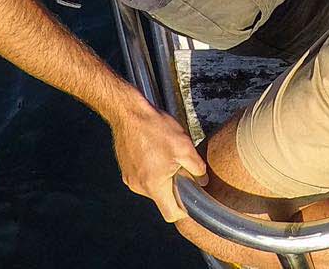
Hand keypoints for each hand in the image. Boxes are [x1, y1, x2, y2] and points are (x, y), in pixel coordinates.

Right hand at [109, 97, 206, 223]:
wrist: (129, 113)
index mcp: (154, 186)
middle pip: (162, 200)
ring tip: (167, 156)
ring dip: (162, 178)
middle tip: (181, 169)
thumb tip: (202, 180)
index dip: (183, 211)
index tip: (191, 200)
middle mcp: (139, 186)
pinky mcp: (126, 170)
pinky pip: (143, 178)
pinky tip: (156, 152)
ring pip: (152, 188)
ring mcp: (130, 179)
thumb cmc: (155, 129)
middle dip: (174, 189)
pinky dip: (152, 171)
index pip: (170, 214)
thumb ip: (196, 168)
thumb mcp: (184, 146)